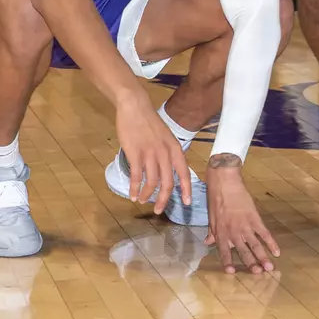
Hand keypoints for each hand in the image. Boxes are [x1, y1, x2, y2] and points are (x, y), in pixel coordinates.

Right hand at [115, 96, 189, 214]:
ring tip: (142, 200)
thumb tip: (169, 170)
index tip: (186, 202)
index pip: (184, 173)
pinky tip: (132, 195)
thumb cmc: (150, 123)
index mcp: (175, 149)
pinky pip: (137, 177)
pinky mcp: (135, 154)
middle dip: (164, 199)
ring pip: (152, 182)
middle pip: (167, 183)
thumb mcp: (166, 137)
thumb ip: (169, 153)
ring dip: (147, 195)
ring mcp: (150, 154)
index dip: (186, 189)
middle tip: (159, 210)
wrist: (135, 107)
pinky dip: (135, 189)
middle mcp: (165, 153)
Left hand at [204, 157, 278, 273]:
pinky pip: (265, 233)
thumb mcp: (211, 216)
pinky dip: (271, 242)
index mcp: (221, 232)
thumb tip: (208, 242)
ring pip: (255, 245)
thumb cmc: (216, 198)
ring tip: (269, 268)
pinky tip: (277, 251)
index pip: (224, 251)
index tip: (231, 272)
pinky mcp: (255, 218)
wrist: (225, 182)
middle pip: (243, 251)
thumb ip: (212, 231)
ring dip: (263, 257)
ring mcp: (245, 225)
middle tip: (258, 274)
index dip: (228, 262)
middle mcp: (233, 231)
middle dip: (251, 263)